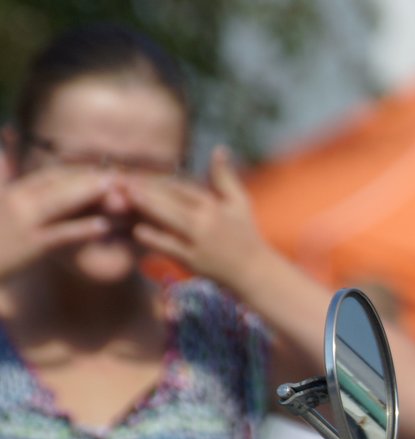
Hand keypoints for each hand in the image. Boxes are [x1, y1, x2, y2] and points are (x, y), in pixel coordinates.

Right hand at [0, 161, 111, 278]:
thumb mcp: (0, 204)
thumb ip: (4, 179)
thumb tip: (4, 155)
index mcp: (13, 192)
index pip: (50, 175)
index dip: (78, 172)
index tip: (101, 171)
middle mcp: (17, 201)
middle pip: (58, 184)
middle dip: (89, 178)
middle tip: (118, 175)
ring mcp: (24, 223)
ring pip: (61, 204)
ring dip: (89, 195)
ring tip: (116, 190)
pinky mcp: (30, 246)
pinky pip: (60, 235)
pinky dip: (81, 230)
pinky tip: (104, 227)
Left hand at [127, 146, 273, 289]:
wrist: (255, 273)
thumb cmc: (246, 236)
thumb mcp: (240, 203)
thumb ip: (225, 177)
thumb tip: (219, 148)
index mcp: (214, 205)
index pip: (181, 187)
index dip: (157, 180)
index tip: (135, 174)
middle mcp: (206, 220)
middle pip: (171, 200)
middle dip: (144, 189)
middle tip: (119, 179)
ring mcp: (199, 241)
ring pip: (168, 220)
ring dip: (146, 207)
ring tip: (124, 196)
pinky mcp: (194, 261)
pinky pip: (171, 247)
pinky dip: (154, 238)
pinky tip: (137, 230)